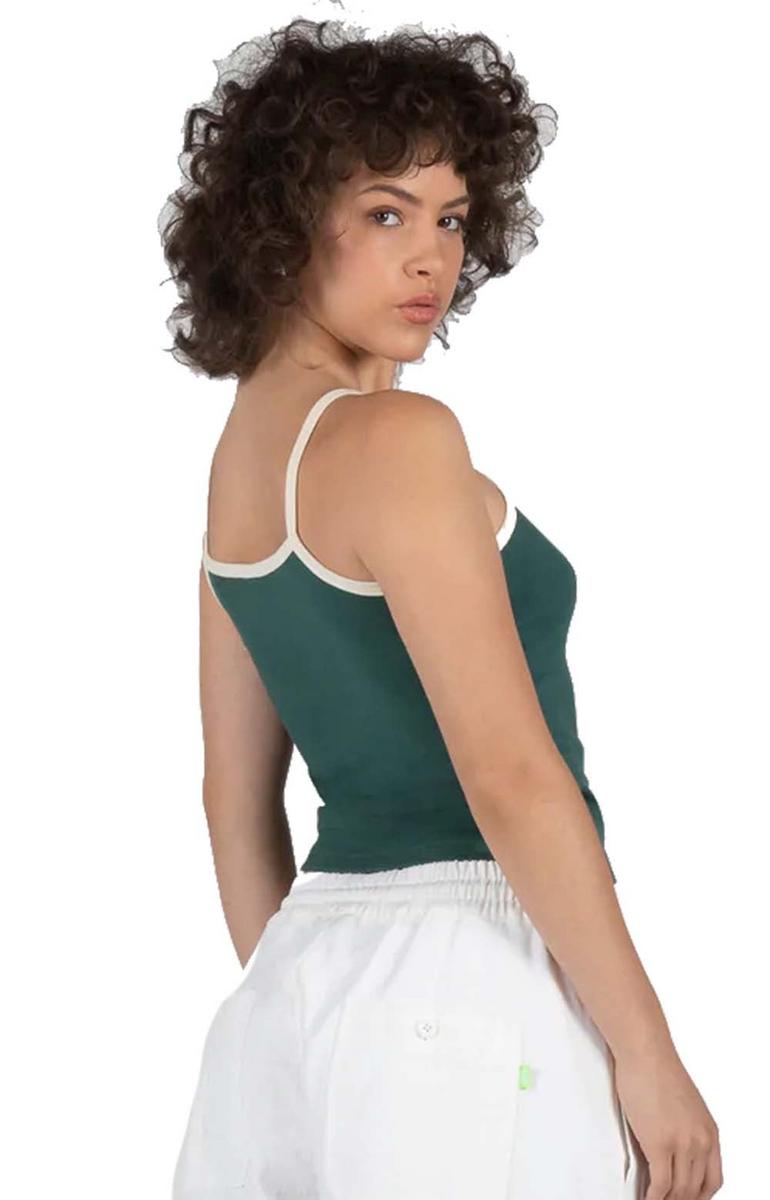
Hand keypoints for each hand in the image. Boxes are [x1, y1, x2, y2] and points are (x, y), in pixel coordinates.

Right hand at [612, 1042, 722, 1198]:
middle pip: (695, 1189)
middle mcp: (701, 1141)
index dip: (700, 1196)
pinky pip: (660, 1184)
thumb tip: (675, 1153)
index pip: (713, 1180)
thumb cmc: (658, 1070)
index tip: (688, 1199)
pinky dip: (653, 1197)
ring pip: (678, 1191)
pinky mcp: (660, 1145)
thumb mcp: (686, 1107)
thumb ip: (686, 1131)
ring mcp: (682, 1145)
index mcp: (710, 1132)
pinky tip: (647, 1198)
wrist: (646, 1052)